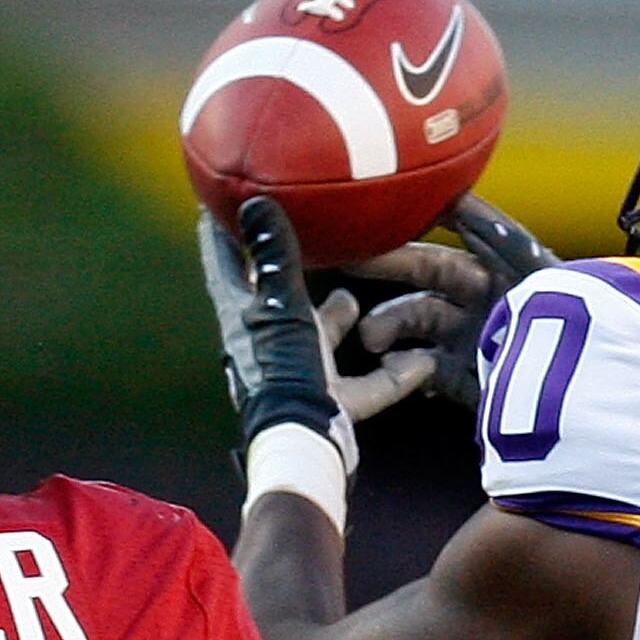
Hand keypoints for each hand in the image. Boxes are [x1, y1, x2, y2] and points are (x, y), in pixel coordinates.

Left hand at [198, 199, 436, 464]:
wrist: (303, 442)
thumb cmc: (284, 369)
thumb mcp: (281, 304)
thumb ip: (275, 254)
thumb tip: (254, 201)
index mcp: (242, 316)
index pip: (222, 262)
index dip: (220, 229)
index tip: (219, 196)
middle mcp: (264, 344)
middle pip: (274, 299)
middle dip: (288, 271)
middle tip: (305, 237)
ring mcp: (296, 376)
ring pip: (316, 340)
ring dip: (335, 320)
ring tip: (355, 298)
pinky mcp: (329, 405)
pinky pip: (364, 386)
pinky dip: (392, 375)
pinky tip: (421, 363)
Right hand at [341, 194, 563, 411]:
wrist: (588, 383)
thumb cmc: (569, 316)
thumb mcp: (530, 266)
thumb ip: (493, 232)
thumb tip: (454, 195)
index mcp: (503, 270)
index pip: (455, 239)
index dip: (420, 225)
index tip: (382, 213)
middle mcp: (487, 302)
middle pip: (428, 279)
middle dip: (391, 270)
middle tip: (351, 263)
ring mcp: (477, 342)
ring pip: (421, 324)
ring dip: (391, 326)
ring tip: (372, 338)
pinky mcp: (473, 382)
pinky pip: (430, 371)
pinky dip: (409, 370)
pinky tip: (392, 366)